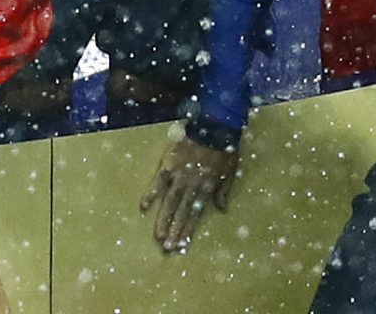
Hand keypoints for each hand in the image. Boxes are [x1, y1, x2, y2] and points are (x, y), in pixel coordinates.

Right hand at [141, 133, 238, 252]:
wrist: (214, 125)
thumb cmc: (224, 147)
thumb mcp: (231, 170)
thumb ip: (224, 190)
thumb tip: (222, 209)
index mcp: (207, 188)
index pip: (196, 215)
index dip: (188, 231)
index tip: (182, 246)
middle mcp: (191, 185)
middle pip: (181, 213)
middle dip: (174, 232)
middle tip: (167, 249)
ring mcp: (179, 175)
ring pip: (169, 202)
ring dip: (163, 220)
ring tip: (158, 237)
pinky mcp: (168, 163)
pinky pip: (158, 181)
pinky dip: (151, 193)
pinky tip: (144, 207)